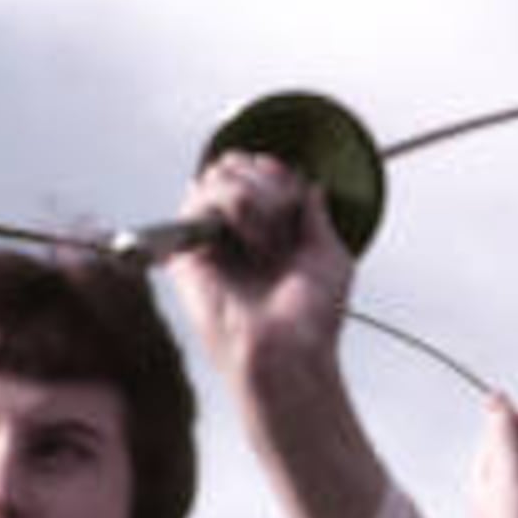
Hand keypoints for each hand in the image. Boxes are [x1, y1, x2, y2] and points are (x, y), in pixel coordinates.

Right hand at [155, 150, 388, 517]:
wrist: (287, 352)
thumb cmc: (311, 321)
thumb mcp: (331, 256)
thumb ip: (316, 215)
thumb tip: (310, 185)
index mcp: (267, 233)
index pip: (258, 174)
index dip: (274, 170)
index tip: (293, 191)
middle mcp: (235, 234)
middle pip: (236, 165)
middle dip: (266, 182)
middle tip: (281, 224)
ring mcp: (210, 240)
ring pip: (219, 175)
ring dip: (254, 201)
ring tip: (265, 244)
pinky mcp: (186, 252)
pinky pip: (197, 199)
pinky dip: (229, 209)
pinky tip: (246, 242)